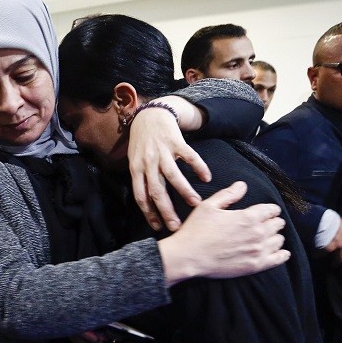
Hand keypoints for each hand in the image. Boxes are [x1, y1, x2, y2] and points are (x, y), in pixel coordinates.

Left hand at [127, 99, 210, 231]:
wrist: (150, 115)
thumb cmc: (142, 143)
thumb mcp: (134, 161)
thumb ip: (141, 180)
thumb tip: (147, 205)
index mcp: (136, 170)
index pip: (141, 196)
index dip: (149, 213)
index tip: (158, 227)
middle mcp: (148, 162)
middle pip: (157, 191)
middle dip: (166, 210)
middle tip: (176, 225)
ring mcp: (162, 152)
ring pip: (173, 176)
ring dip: (185, 191)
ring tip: (196, 204)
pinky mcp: (176, 141)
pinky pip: (189, 156)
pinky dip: (199, 167)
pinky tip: (206, 177)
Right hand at [157, 181, 289, 284]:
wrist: (188, 257)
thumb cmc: (195, 230)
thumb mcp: (208, 206)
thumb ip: (228, 195)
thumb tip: (242, 185)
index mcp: (248, 216)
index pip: (271, 210)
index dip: (270, 209)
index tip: (266, 212)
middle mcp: (257, 232)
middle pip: (277, 224)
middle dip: (273, 222)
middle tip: (266, 224)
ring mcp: (258, 250)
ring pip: (279, 240)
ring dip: (275, 237)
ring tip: (267, 238)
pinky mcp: (256, 266)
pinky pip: (279, 259)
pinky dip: (282, 254)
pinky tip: (280, 252)